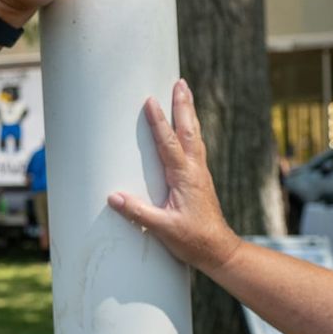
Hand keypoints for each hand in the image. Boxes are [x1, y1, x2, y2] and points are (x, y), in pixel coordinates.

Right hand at [107, 79, 242, 274]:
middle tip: (180, 83)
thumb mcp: (163, 229)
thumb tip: (113, 197)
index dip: (159, 122)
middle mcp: (195, 170)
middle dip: (183, 105)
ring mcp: (200, 173)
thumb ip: (138, 213)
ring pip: (195, 136)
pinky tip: (188, 128)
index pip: (169, 143)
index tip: (150, 101)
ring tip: (185, 94)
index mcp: (185, 177)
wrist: (219, 250)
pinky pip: (196, 146)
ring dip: (189, 113)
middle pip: (189, 131)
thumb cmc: (193, 240)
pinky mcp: (200, 179)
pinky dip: (191, 130)